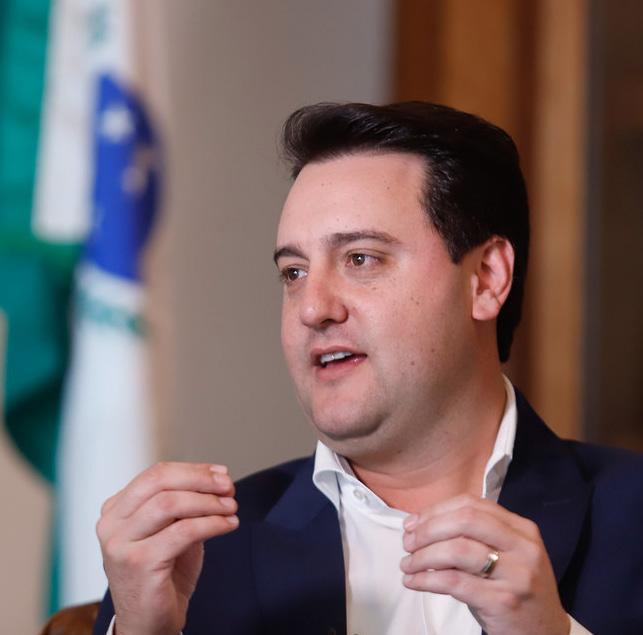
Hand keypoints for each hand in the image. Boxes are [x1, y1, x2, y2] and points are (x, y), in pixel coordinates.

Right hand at [96, 462, 238, 634]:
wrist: (149, 624)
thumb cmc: (162, 574)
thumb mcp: (171, 529)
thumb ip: (184, 503)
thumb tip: (217, 477)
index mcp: (116, 509)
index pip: (156, 473)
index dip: (193, 469)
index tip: (222, 473)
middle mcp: (112, 524)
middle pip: (161, 482)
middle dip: (201, 480)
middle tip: (228, 487)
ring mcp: (121, 544)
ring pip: (171, 504)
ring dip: (208, 502)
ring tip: (231, 507)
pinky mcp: (138, 563)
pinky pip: (183, 531)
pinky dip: (211, 523)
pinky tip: (228, 525)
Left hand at [400, 494, 569, 634]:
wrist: (545, 634)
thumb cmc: (513, 589)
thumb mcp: (504, 555)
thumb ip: (473, 535)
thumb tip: (420, 524)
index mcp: (522, 528)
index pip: (472, 504)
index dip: (437, 510)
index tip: (413, 522)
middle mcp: (523, 547)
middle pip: (465, 521)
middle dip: (428, 529)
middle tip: (407, 542)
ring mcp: (516, 575)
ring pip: (457, 550)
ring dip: (423, 556)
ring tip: (407, 564)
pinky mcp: (503, 602)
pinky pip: (455, 582)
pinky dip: (427, 579)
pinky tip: (413, 581)